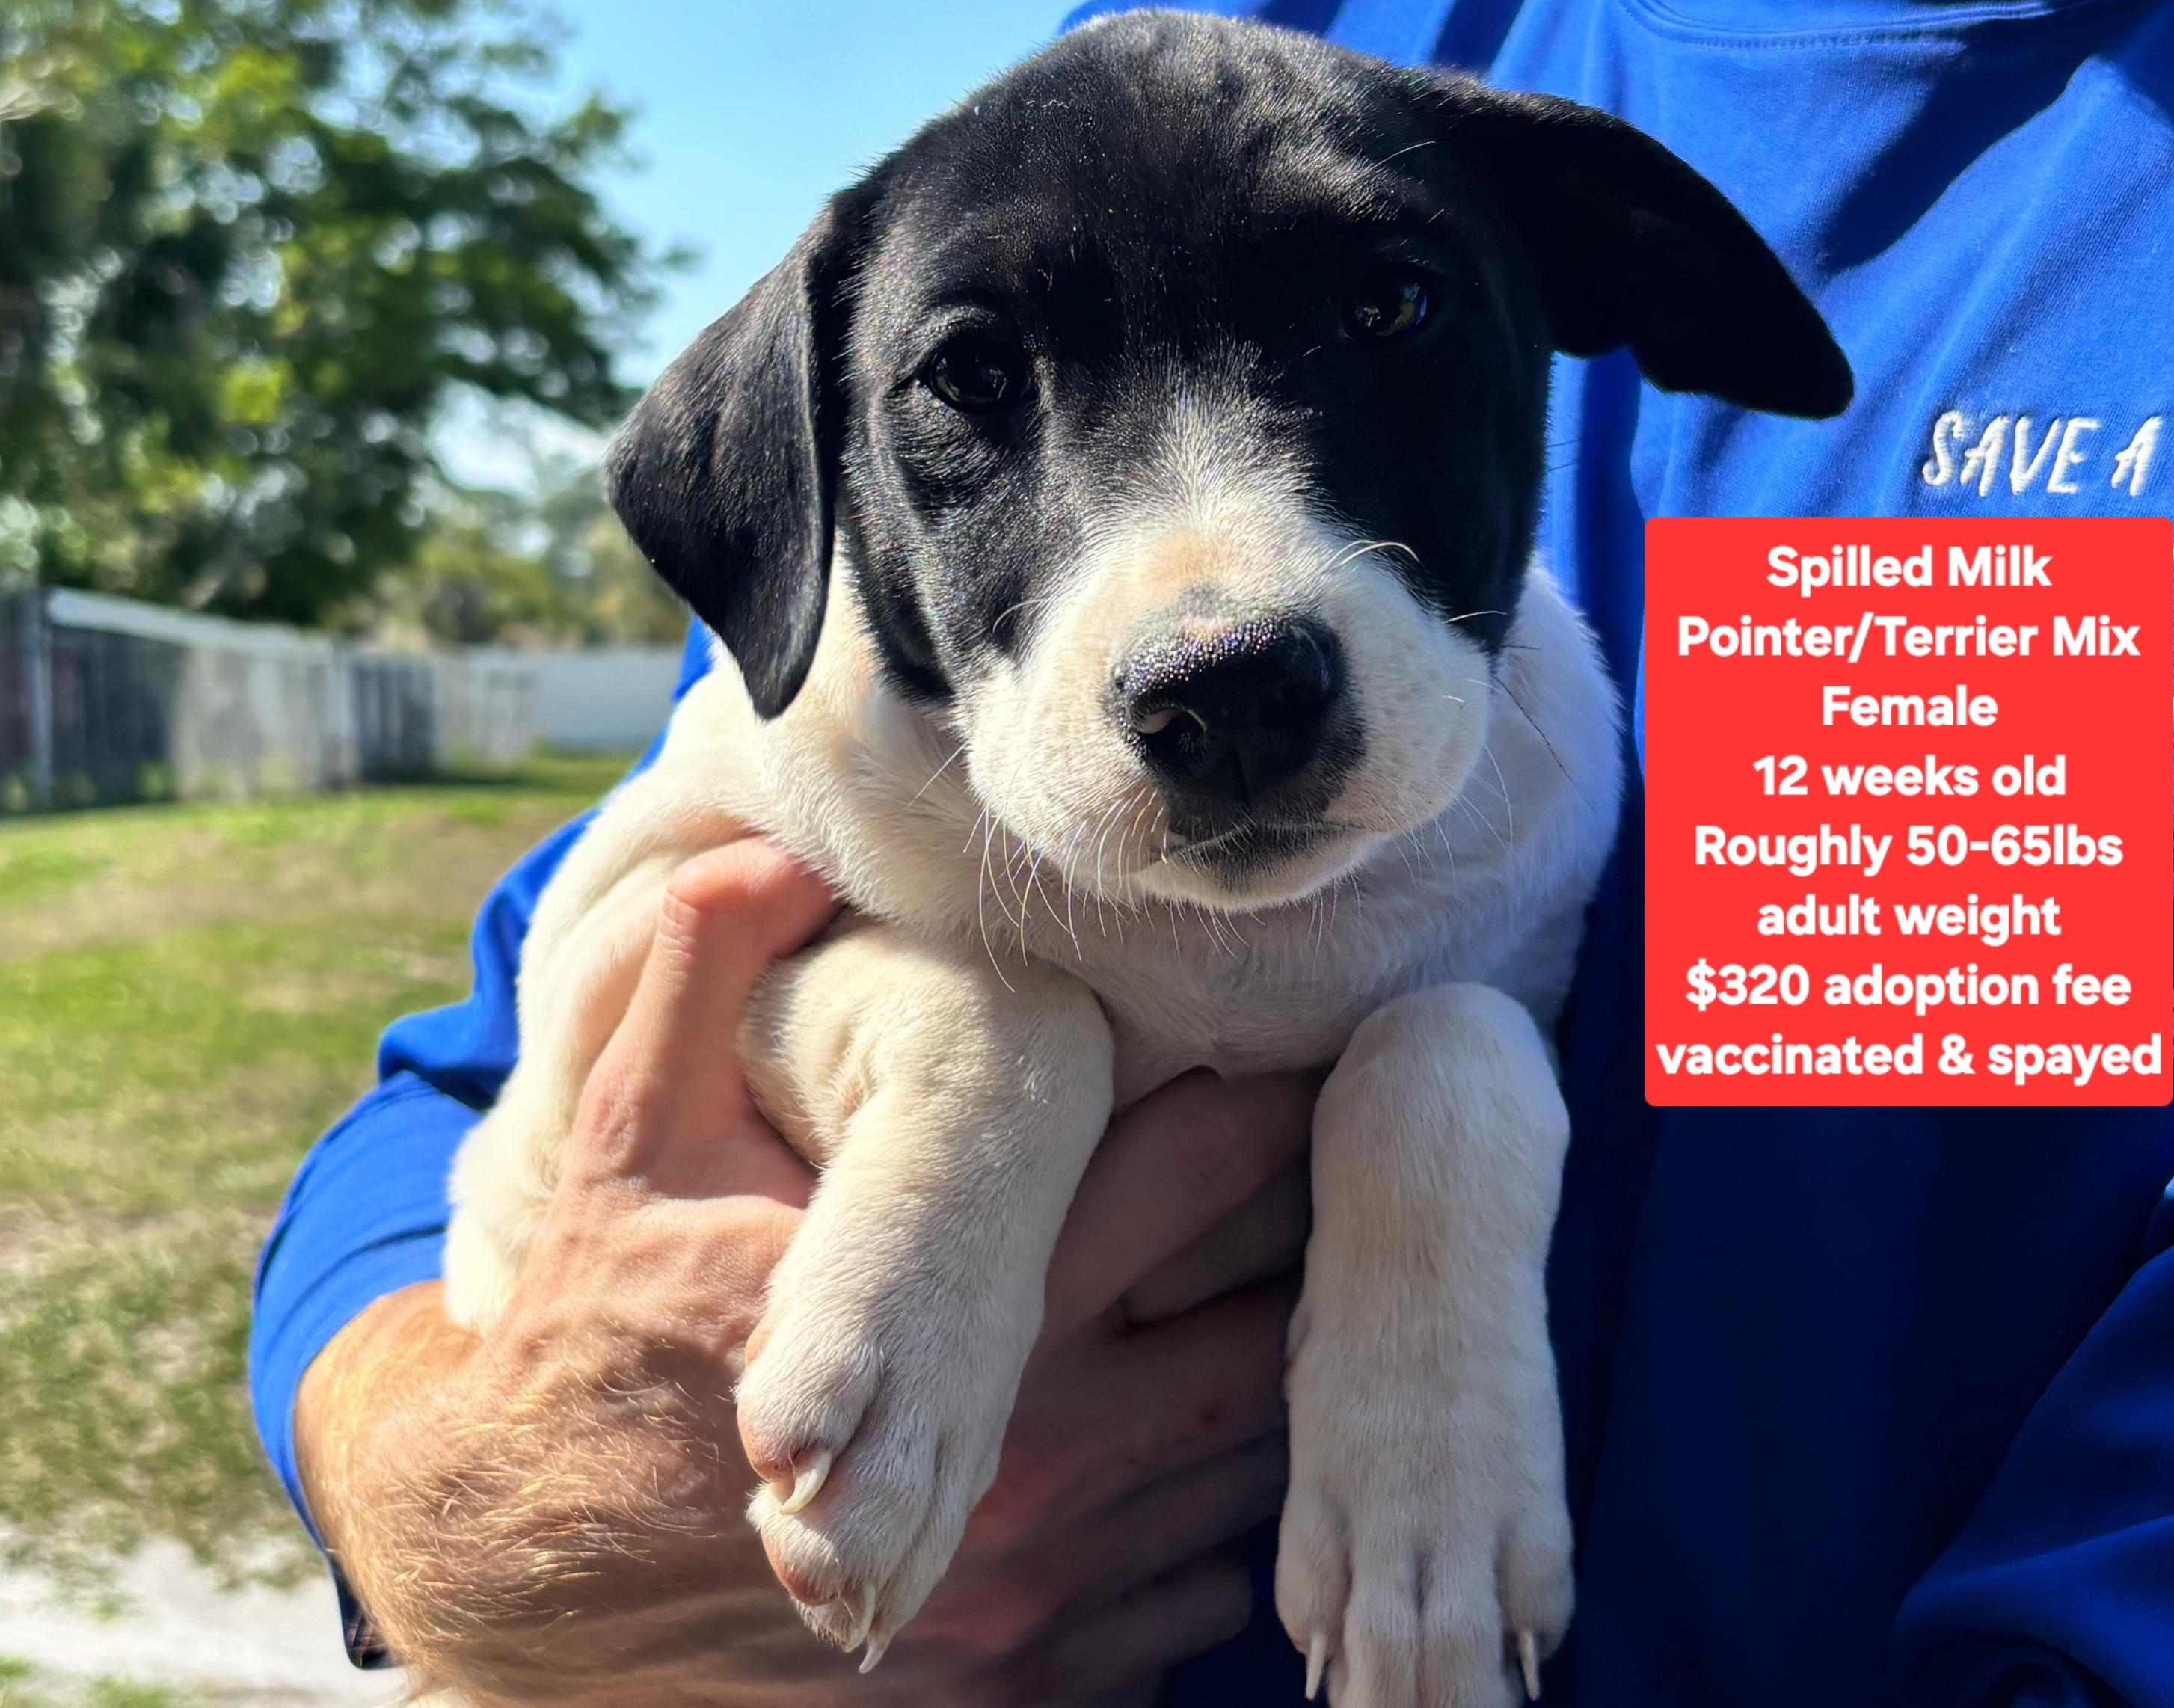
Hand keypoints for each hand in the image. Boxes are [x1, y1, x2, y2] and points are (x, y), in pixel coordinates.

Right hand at [296, 840, 1313, 1706]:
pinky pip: (1197, 1595)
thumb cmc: (589, 1336)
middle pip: (1261, 1340)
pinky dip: (1223, 1520)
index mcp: (954, 1318)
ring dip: (1288, 1392)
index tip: (1325, 1054)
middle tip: (1361, 1172)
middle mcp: (1025, 1470)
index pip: (1183, 1188)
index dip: (1268, 1113)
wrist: (516, 1578)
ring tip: (1317, 1296)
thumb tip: (775, 846)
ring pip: (1246, 1480)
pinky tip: (1218, 1442)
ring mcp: (1038, 1599)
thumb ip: (698, 973)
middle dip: (1316, 1254)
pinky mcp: (1027, 1685)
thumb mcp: (625, 1137)